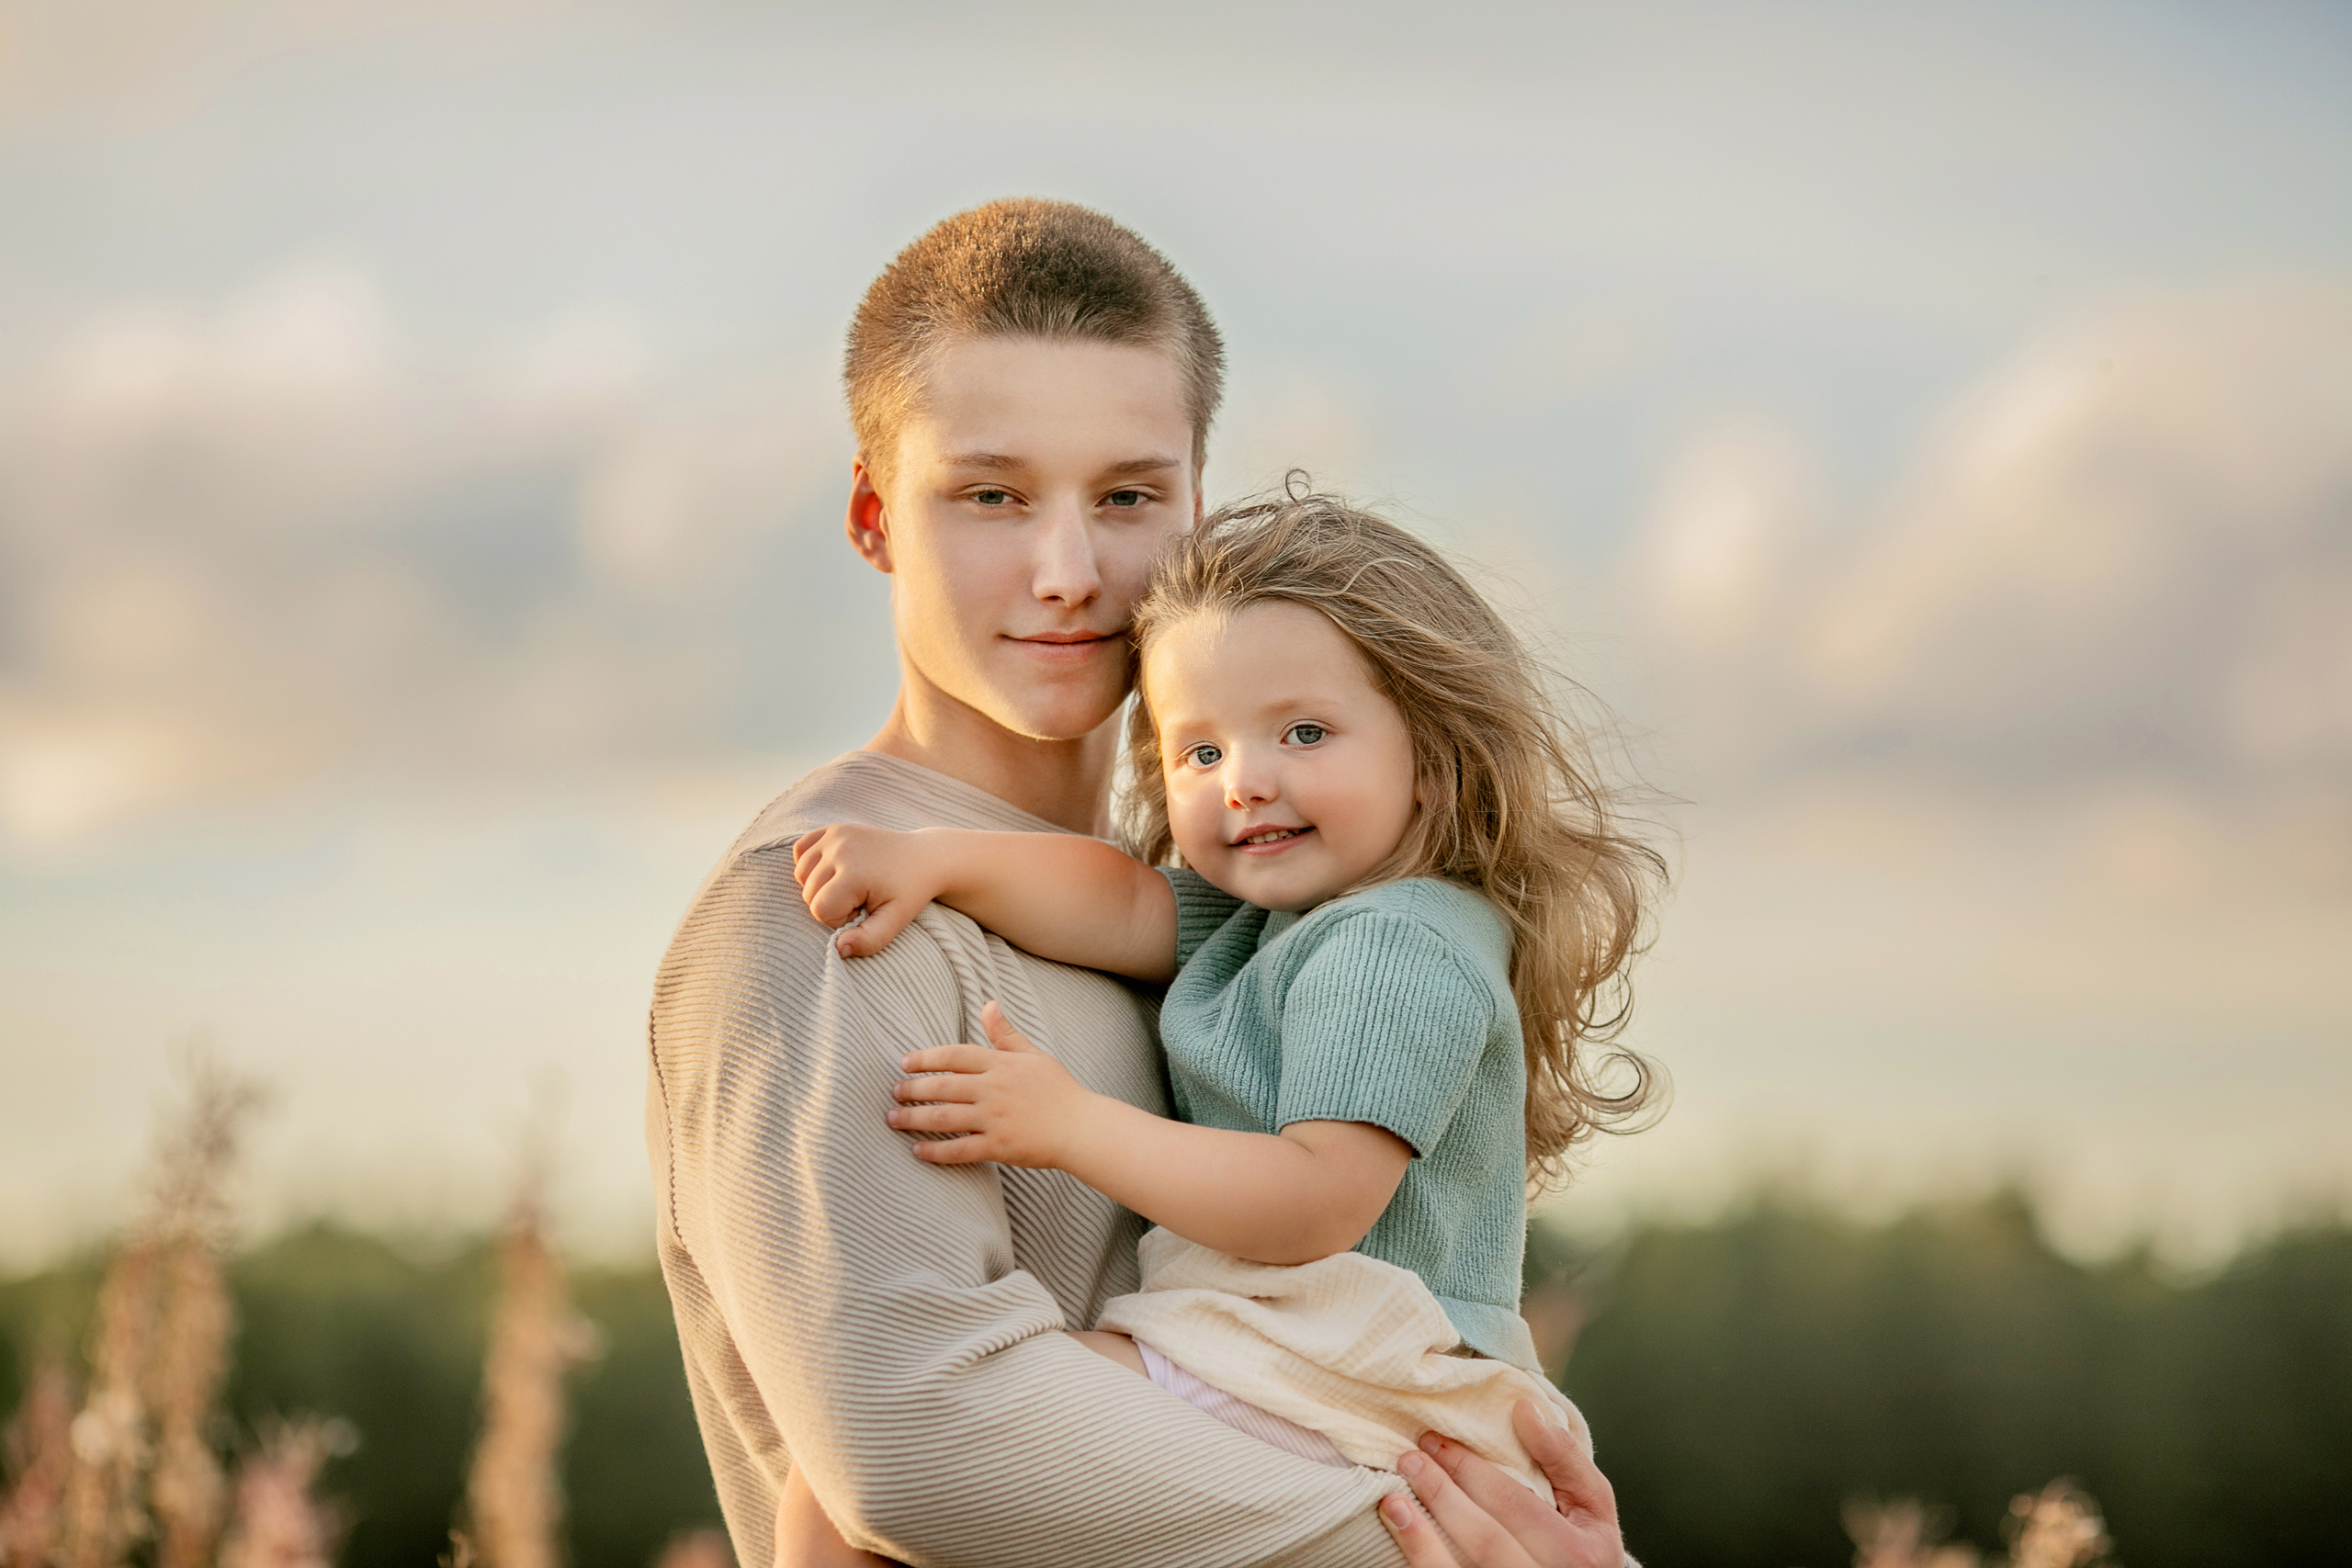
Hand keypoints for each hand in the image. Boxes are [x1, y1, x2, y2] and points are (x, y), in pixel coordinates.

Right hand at [793, 824, 940, 956]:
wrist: (924, 857)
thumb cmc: (909, 892)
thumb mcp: (896, 920)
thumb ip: (869, 940)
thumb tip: (839, 949)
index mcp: (854, 872)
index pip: (820, 909)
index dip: (839, 918)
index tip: (863, 910)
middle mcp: (840, 848)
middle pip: (809, 893)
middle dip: (831, 903)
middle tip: (861, 898)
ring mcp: (835, 834)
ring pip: (801, 874)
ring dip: (819, 886)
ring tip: (850, 885)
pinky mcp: (833, 827)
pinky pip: (801, 850)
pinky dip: (810, 863)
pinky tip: (834, 870)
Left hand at [887, 1001, 1094, 1169]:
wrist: (1082, 1128)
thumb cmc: (1058, 1090)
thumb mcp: (1033, 1055)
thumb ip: (1006, 1034)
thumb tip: (988, 1005)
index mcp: (1001, 1065)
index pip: (954, 1056)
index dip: (925, 1058)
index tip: (904, 1063)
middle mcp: (994, 1090)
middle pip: (943, 1087)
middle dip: (912, 1089)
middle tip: (893, 1092)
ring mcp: (995, 1119)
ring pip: (945, 1118)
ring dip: (914, 1118)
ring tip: (893, 1119)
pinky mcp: (999, 1147)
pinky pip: (960, 1150)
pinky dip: (936, 1151)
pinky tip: (917, 1150)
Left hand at [1377, 1400, 1627, 1567]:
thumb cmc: (1583, 1546)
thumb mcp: (1592, 1504)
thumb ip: (1564, 1458)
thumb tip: (1525, 1409)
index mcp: (1576, 1553)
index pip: (1514, 1505)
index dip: (1471, 1471)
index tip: (1435, 1441)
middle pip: (1485, 1539)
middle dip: (1443, 1493)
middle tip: (1410, 1458)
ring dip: (1421, 1536)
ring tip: (1392, 1500)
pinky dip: (1421, 1558)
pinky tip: (1400, 1534)